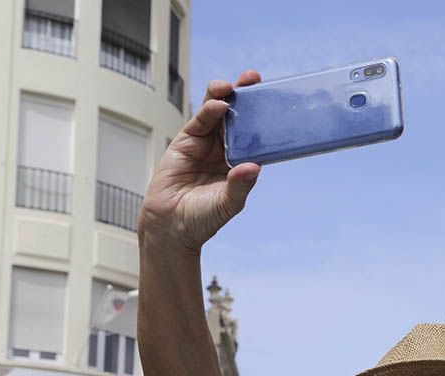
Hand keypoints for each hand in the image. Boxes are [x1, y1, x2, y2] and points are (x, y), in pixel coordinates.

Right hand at [138, 70, 262, 251]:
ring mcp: (206, 144)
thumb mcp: (228, 203)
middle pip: (238, 117)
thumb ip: (240, 185)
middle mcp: (225, 150)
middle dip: (245, 98)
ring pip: (217, 113)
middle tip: (254, 80)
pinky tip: (219, 104)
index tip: (274, 101)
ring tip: (233, 87)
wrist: (170, 226)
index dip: (263, 118)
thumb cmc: (202, 218)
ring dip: (224, 96)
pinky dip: (209, 111)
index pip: (256, 135)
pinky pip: (200, 122)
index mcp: (241, 163)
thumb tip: (254, 167)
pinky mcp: (186, 142)